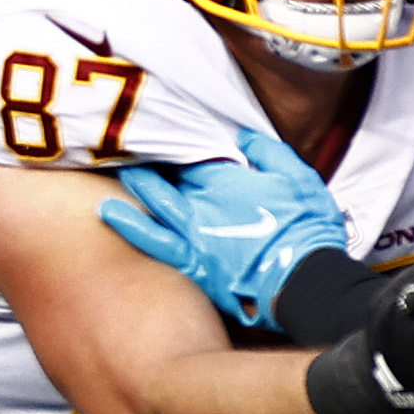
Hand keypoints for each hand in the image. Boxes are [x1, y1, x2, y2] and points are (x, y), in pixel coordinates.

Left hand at [104, 126, 350, 333]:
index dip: (181, 148)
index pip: (196, 158)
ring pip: (155, 201)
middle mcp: (205, 203)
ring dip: (135, 184)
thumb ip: (270, 153)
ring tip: (111, 168)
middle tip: (126, 145)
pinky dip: (129, 226)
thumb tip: (244, 135)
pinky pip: (152, 240)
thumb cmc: (308, 228)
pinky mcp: (189, 260)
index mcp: (230, 181)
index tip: (166, 137)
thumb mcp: (300, 180)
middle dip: (151, 161)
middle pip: (170, 177)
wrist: (305, 278)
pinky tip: (106, 213)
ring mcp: (193, 232)